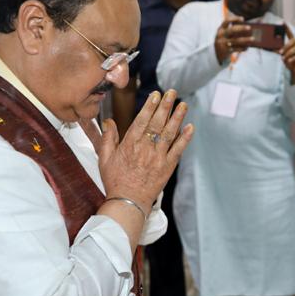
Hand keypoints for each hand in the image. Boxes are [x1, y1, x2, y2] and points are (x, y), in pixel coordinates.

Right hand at [94, 88, 193, 209]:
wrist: (128, 202)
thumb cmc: (115, 181)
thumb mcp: (105, 158)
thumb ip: (107, 138)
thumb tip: (108, 121)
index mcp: (130, 144)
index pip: (142, 120)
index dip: (150, 106)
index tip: (156, 95)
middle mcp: (145, 148)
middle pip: (157, 123)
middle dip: (166, 106)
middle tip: (172, 93)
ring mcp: (158, 157)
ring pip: (169, 133)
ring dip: (177, 117)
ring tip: (183, 104)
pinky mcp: (167, 167)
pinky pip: (178, 150)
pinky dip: (185, 138)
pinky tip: (190, 127)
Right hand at [214, 20, 254, 62]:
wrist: (216, 54)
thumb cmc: (224, 41)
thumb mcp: (225, 34)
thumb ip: (232, 31)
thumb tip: (247, 29)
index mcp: (221, 29)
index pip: (226, 21)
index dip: (234, 19)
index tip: (242, 18)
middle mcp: (221, 35)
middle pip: (232, 30)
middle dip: (241, 28)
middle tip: (249, 27)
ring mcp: (223, 43)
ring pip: (236, 40)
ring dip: (245, 39)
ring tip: (253, 38)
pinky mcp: (226, 51)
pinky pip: (236, 49)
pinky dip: (243, 48)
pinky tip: (247, 47)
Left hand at [280, 25, 294, 83]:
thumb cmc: (290, 62)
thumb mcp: (284, 56)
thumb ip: (280, 51)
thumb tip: (271, 48)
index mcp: (293, 43)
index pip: (290, 33)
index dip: (286, 28)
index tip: (282, 22)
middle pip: (293, 41)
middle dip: (286, 46)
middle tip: (280, 52)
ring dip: (288, 54)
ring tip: (284, 59)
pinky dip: (292, 58)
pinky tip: (289, 61)